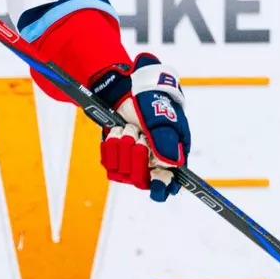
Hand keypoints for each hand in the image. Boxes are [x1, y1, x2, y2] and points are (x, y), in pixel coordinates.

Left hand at [91, 54, 189, 200]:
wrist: (128, 90)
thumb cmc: (151, 103)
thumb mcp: (162, 119)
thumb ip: (166, 143)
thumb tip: (171, 166)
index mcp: (170, 159)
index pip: (168, 186)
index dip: (162, 188)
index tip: (156, 180)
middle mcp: (151, 165)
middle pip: (140, 180)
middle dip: (137, 155)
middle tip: (141, 135)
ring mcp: (131, 163)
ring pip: (122, 171)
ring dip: (124, 144)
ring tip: (129, 128)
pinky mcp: (115, 158)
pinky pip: (108, 163)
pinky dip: (111, 143)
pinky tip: (118, 131)